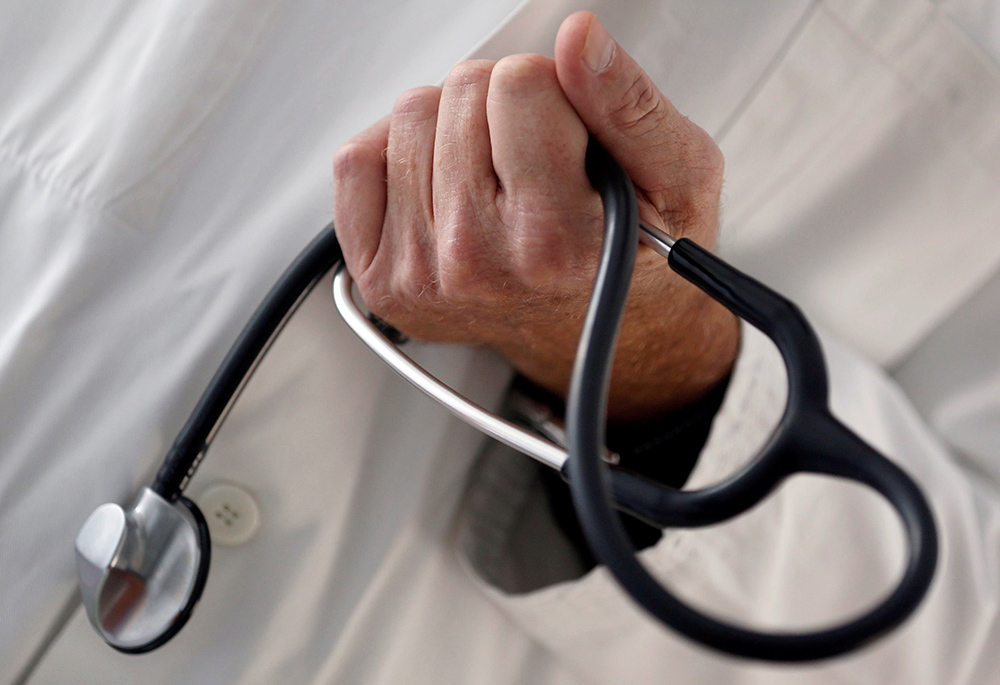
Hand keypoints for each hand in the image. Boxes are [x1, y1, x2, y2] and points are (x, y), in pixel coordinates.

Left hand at [333, 12, 737, 420]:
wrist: (606, 336)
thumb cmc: (637, 260)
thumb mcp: (678, 178)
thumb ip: (630, 104)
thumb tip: (579, 39)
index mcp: (553, 240)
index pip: (520, 81)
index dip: (553, 93)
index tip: (568, 137)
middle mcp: (477, 262)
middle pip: (462, 91)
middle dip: (503, 108)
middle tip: (535, 161)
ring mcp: (421, 274)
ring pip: (411, 115)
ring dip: (455, 130)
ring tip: (497, 179)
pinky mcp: (383, 279)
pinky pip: (358, 162)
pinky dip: (400, 157)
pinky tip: (447, 189)